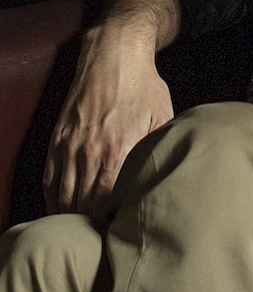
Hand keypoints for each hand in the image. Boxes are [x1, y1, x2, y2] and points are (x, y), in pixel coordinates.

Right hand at [43, 23, 174, 215]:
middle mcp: (91, 152)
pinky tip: (60, 211)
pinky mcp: (57, 139)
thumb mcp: (163, 117)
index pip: (108, 203)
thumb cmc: (144, 86)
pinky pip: (49, 178)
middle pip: (83, 205)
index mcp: (119, 150)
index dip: (112, 221)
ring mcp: (70, 146)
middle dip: (91, 224)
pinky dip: (52, 199)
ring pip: (63, 196)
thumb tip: (163, 177)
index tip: (120, 230)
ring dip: (70, 216)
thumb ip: (159, 150)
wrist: (114, 54)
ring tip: (82, 230)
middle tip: (102, 237)